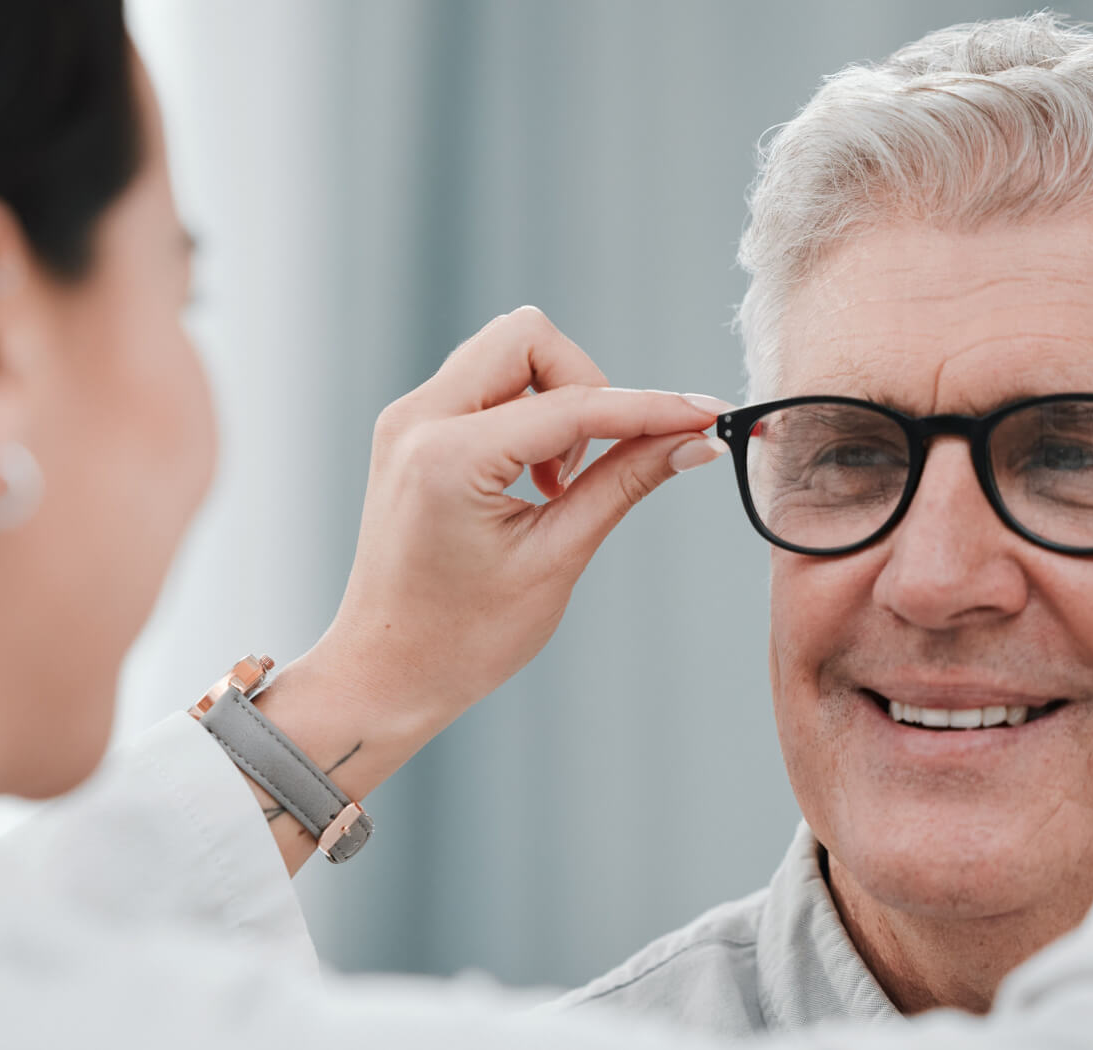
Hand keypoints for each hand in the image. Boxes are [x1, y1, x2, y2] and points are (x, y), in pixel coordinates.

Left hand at [294, 305, 726, 744]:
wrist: (384, 674)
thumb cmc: (463, 638)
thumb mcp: (557, 559)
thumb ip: (625, 484)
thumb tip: (694, 441)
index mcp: (449, 458)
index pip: (574, 404)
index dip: (652, 409)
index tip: (708, 416)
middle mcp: (418, 420)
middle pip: (529, 338)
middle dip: (586, 386)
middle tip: (591, 466)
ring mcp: (408, 419)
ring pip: (508, 352)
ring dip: (555, 399)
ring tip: (558, 483)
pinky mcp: (412, 430)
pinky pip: (485, 383)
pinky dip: (527, 413)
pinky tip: (535, 481)